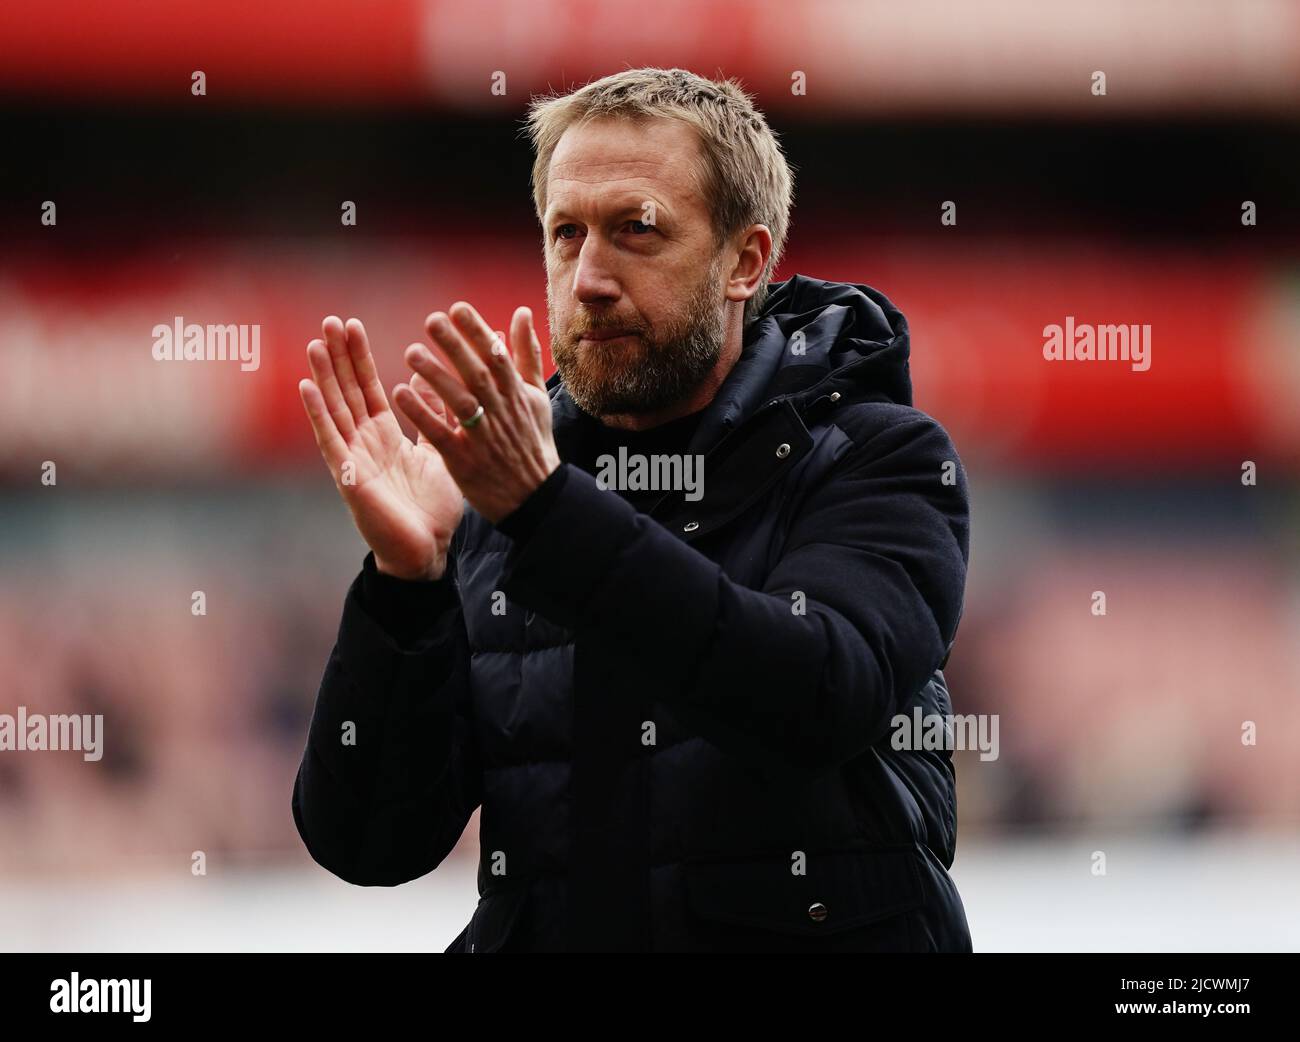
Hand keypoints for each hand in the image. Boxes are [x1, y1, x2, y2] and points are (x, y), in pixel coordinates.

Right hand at [299, 315, 464, 580]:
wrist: (427, 551)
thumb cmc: (432, 508)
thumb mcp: (438, 453)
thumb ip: (432, 418)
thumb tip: (432, 382)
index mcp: (385, 435)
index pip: (368, 387)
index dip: (359, 357)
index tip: (352, 325)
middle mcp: (364, 442)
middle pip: (347, 391)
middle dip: (339, 356)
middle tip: (330, 321)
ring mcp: (353, 458)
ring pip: (334, 409)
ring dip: (324, 376)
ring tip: (316, 343)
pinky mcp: (348, 477)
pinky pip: (330, 440)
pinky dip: (317, 414)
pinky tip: (306, 388)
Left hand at [393, 302, 558, 524]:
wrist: (534, 497)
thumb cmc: (532, 443)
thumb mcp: (536, 396)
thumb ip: (526, 354)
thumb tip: (522, 312)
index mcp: (516, 394)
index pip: (497, 357)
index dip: (477, 332)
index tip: (457, 308)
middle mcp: (501, 412)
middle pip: (477, 374)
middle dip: (455, 347)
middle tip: (431, 321)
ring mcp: (483, 438)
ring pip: (460, 402)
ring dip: (436, 377)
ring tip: (412, 353)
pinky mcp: (465, 461)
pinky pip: (442, 434)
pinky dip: (423, 414)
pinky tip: (402, 393)